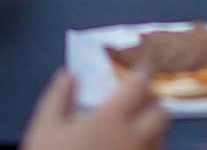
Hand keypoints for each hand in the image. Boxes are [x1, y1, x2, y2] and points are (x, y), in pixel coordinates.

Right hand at [21, 68, 168, 149]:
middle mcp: (133, 139)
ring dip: (153, 130)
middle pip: (161, 113)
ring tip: (133, 130)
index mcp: (110, 120)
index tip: (139, 68)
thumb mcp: (44, 130)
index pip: (140, 85)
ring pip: (161, 140)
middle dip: (153, 104)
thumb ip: (58, 98)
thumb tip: (69, 74)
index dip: (143, 72)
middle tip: (137, 102)